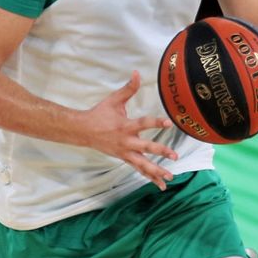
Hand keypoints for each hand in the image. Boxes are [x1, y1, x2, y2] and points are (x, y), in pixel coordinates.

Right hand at [79, 72, 178, 188]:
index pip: (144, 124)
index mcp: (125, 126)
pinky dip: (150, 177)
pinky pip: (139, 169)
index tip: (170, 123)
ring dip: (157, 171)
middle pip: (146, 148)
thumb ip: (128, 88)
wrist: (83, 131)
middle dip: (161, 152)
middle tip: (174, 155)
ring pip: (143, 164)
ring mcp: (125, 152)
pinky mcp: (124, 159)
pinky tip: (161, 185)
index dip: (156, 123)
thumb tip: (137, 72)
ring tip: (170, 177)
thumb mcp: (114, 100)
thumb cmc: (99, 114)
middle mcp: (126, 141)